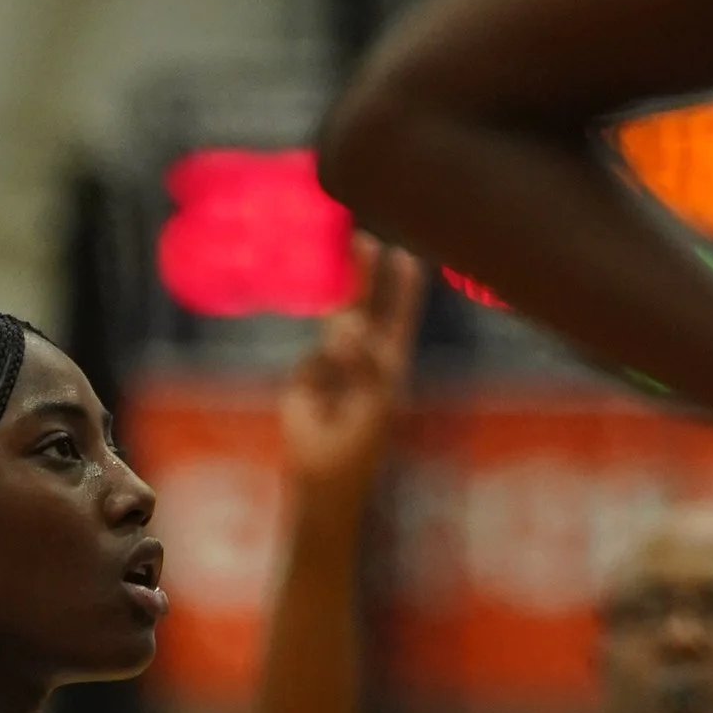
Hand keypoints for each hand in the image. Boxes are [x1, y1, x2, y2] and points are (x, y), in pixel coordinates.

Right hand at [280, 239, 426, 498]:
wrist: (322, 473)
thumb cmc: (357, 440)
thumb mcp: (372, 397)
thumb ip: (364, 360)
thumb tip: (345, 326)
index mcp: (387, 362)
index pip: (397, 317)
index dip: (402, 287)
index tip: (405, 256)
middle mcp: (362, 356)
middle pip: (367, 307)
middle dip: (367, 274)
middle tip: (366, 239)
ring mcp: (332, 362)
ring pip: (338, 320)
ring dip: (344, 292)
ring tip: (349, 256)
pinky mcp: (307, 373)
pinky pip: (316, 355)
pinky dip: (323, 360)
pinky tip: (327, 392)